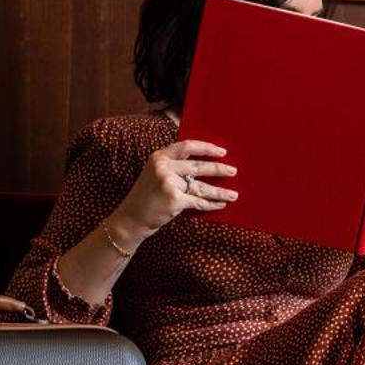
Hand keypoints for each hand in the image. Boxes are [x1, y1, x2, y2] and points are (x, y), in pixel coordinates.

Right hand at [109, 139, 237, 246]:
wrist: (131, 218)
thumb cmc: (146, 197)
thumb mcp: (154, 173)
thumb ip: (173, 166)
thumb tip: (205, 165)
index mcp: (159, 157)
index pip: (187, 146)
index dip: (206, 148)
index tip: (222, 151)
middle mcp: (163, 167)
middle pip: (198, 166)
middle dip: (218, 169)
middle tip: (233, 171)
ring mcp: (168, 184)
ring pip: (201, 186)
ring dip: (220, 191)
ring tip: (233, 194)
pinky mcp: (174, 200)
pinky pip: (198, 202)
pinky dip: (211, 204)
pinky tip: (221, 204)